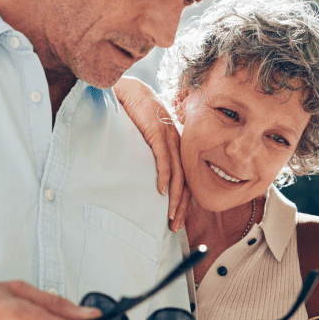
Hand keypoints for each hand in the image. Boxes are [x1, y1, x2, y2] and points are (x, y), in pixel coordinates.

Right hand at [114, 77, 188, 231]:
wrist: (132, 92)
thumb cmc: (138, 116)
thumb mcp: (148, 141)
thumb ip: (152, 158)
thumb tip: (148, 182)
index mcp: (177, 149)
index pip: (186, 180)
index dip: (184, 202)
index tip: (178, 220)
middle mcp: (177, 146)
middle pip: (186, 182)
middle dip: (181, 207)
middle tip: (175, 227)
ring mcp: (168, 139)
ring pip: (177, 174)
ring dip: (174, 197)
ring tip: (169, 216)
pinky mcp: (157, 132)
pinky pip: (163, 157)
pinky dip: (163, 175)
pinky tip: (160, 190)